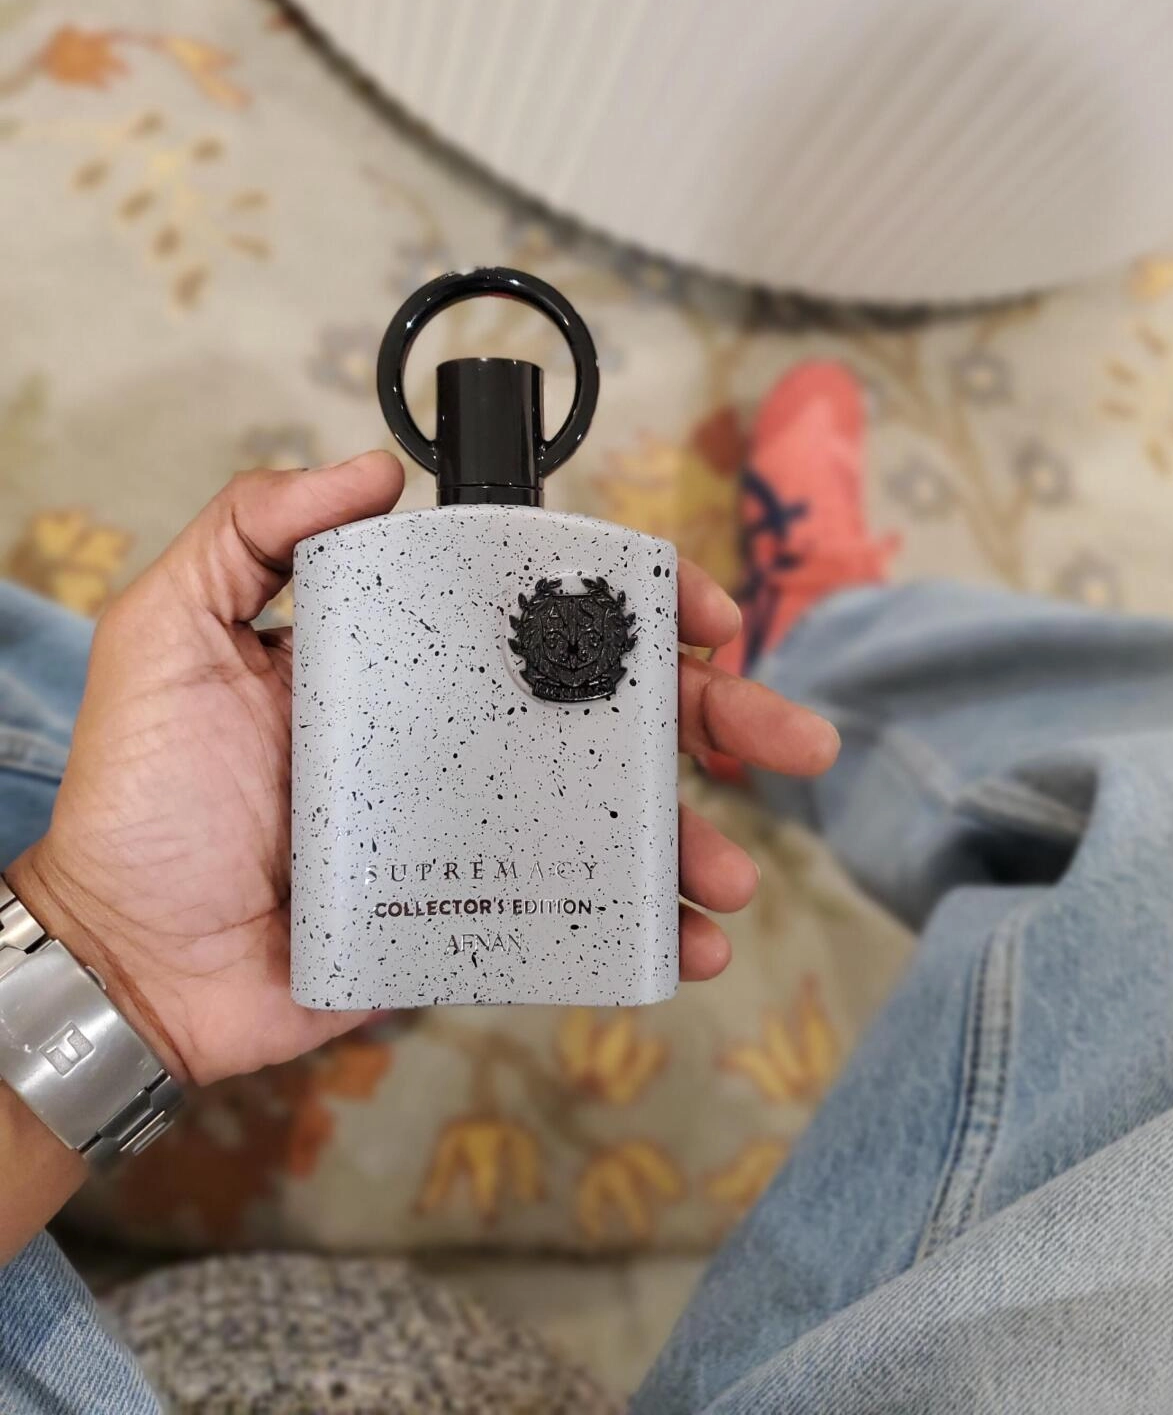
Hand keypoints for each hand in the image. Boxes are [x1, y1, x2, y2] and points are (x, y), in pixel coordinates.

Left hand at [8, 454, 837, 1087]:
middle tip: (792, 739)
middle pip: (614, 715)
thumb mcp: (170, 630)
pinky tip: (688, 947)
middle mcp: (461, 741)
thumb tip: (378, 469)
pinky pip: (580, 920)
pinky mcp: (475, 919)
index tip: (701, 620)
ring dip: (701, 838)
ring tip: (732, 872)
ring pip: (619, 822)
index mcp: (414, 665)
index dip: (636, 611)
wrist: (125, 957)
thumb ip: (251, 530)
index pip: (545, 618)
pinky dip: (646, 932)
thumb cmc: (143, 796)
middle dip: (720, 719)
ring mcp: (477, 834)